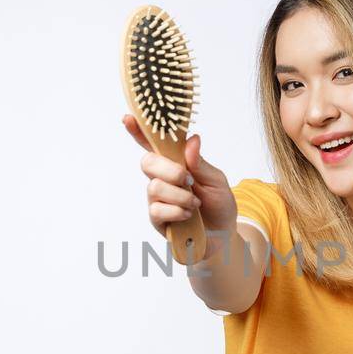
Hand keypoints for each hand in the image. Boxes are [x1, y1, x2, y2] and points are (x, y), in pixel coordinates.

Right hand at [121, 115, 235, 239]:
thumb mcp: (216, 180)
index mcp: (176, 163)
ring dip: (180, 196)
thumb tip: (192, 140)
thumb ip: (201, 163)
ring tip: (195, 204)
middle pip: (147, 162)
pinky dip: (177, 211)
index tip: (129, 118)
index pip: (154, 144)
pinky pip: (156, 210)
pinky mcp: (156, 219)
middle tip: (189, 181)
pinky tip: (188, 216)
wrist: (223, 235)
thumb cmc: (218, 204)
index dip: (139, 131)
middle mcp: (162, 178)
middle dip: (170, 170)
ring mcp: (157, 199)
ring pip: (154, 187)